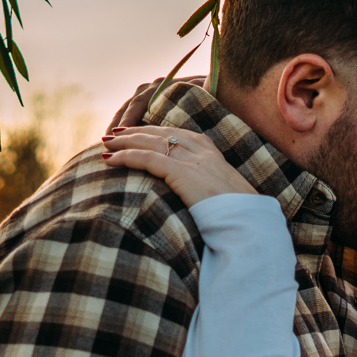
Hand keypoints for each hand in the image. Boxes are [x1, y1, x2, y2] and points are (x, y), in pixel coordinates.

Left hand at [101, 126, 254, 206]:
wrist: (250, 224)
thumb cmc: (241, 219)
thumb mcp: (227, 199)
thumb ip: (212, 193)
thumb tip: (203, 202)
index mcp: (214, 155)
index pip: (180, 135)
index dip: (157, 133)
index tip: (140, 134)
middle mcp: (203, 152)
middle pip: (163, 133)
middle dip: (136, 132)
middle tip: (115, 134)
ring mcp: (193, 161)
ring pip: (151, 142)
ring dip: (125, 141)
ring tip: (106, 143)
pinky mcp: (182, 173)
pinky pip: (147, 159)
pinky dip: (125, 156)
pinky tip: (109, 160)